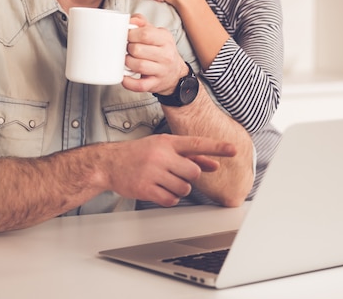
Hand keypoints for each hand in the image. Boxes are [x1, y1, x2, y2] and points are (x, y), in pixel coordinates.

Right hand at [102, 134, 236, 206]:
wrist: (109, 163)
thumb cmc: (140, 153)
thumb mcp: (164, 148)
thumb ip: (191, 155)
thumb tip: (213, 164)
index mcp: (167, 142)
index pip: (197, 143)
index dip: (217, 147)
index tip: (233, 149)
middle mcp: (161, 155)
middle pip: (193, 172)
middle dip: (189, 177)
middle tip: (176, 173)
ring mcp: (153, 172)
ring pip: (183, 188)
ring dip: (179, 189)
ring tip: (164, 181)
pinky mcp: (146, 188)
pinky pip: (171, 200)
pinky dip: (169, 198)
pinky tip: (158, 190)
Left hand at [122, 14, 186, 95]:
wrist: (176, 74)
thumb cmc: (162, 51)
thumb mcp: (158, 34)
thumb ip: (143, 24)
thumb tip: (130, 20)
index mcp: (165, 39)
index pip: (145, 34)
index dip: (131, 34)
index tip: (127, 36)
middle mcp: (166, 55)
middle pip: (138, 50)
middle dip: (128, 48)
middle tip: (127, 49)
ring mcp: (161, 71)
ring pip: (138, 65)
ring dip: (127, 62)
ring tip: (127, 60)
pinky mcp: (155, 84)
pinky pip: (139, 85)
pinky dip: (129, 82)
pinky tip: (124, 76)